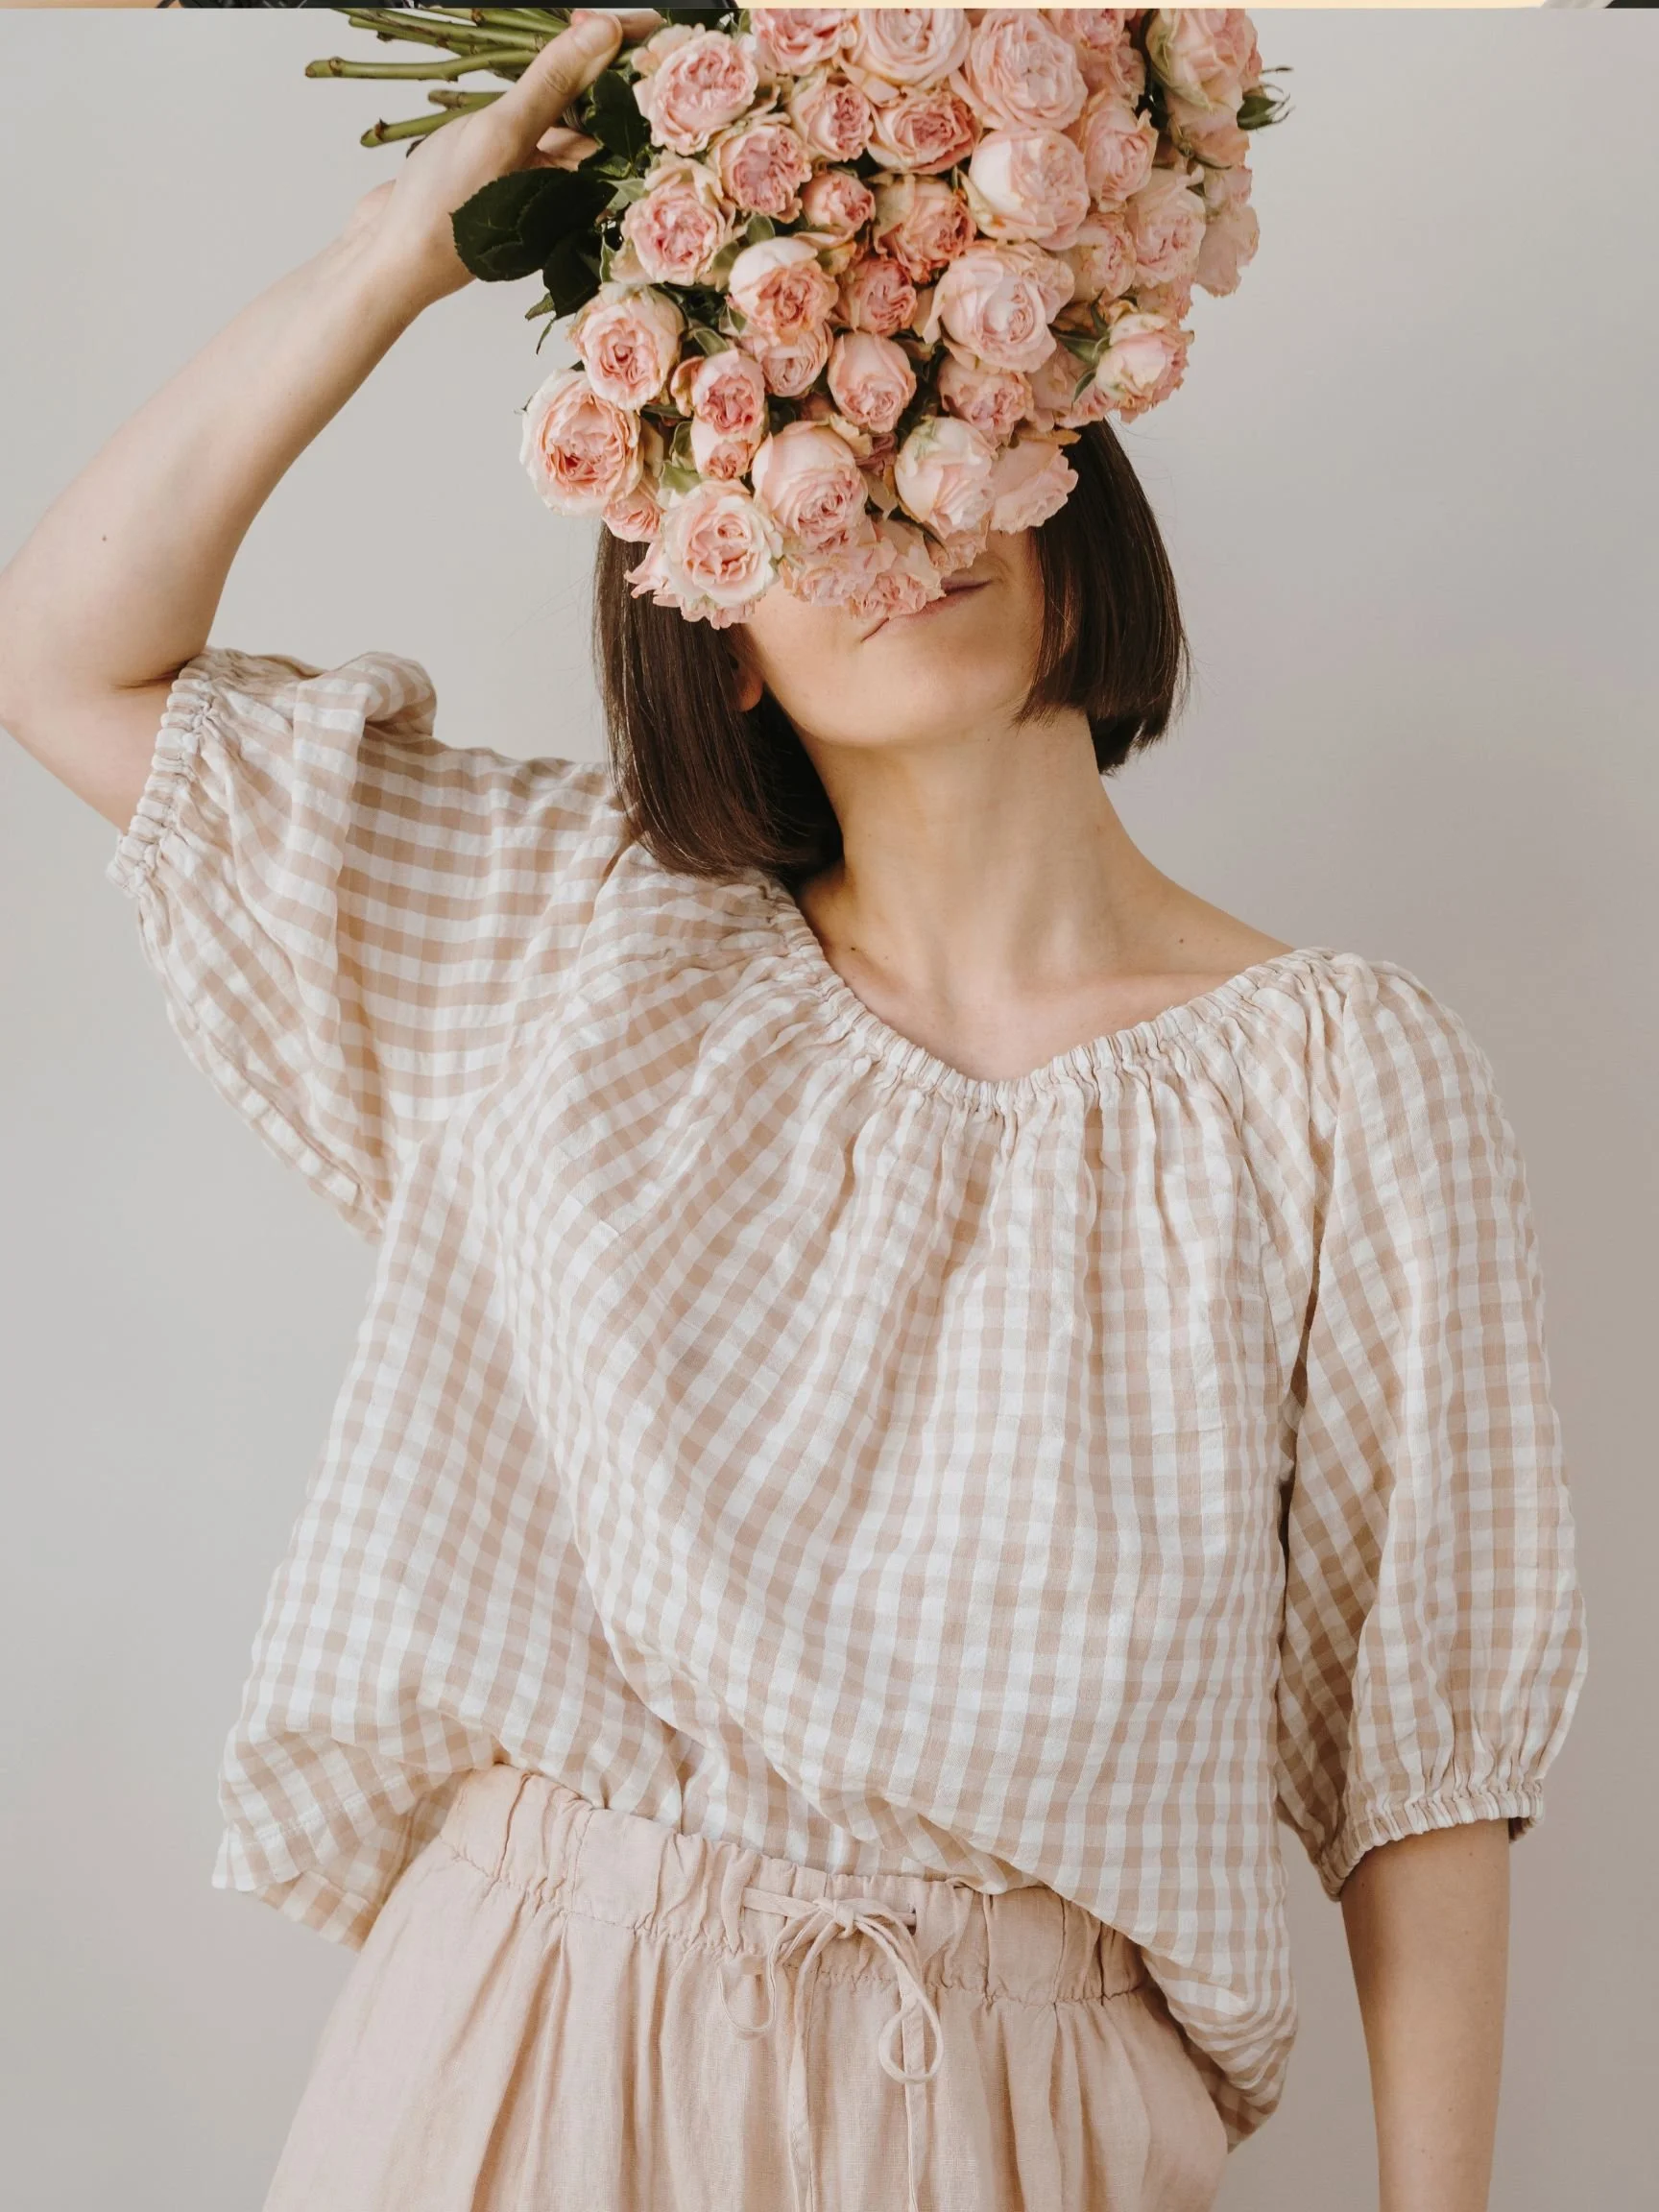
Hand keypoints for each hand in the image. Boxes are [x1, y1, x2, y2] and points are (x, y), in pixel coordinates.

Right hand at [336, 9, 661, 312]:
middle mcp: (566, 179)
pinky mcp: (503, 161)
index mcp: (582, 184)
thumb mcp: (503, 134)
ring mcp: (533, 169)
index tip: (640, 18)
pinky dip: (531, 85)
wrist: (391, 252)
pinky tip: (528, 56)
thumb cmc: (447, 210)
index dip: (629, 62)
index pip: (622, 112)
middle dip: (598, 57)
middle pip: (597, 107)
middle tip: (590, 12)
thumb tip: (605, 33)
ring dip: (561, 67)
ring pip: (560, 107)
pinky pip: (529, 114)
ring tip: (571, 21)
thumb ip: (552, 83)